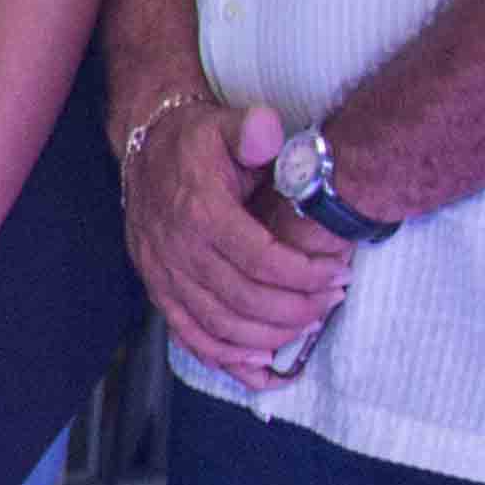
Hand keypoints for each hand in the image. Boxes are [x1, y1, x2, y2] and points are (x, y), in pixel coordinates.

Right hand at [130, 96, 347, 378]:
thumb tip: (268, 136)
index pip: (260, 260)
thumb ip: (252, 130)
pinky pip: (189, 336)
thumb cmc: (196, 140)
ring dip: (269, 335)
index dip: (305, 274)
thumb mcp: (226, 124)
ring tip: (307, 325)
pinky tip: (259, 361)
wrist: (146, 145)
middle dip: (297, 308)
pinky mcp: (158, 289)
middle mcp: (178, 251)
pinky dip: (225, 357)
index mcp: (200, 213)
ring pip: (220, 326)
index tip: (338, 274)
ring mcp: (164, 276)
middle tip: (332, 300)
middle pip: (244, 300)